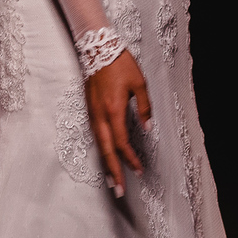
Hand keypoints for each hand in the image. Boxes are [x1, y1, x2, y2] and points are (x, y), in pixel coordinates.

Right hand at [84, 50, 149, 198]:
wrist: (97, 47)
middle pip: (105, 149)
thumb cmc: (119, 63)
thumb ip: (143, 108)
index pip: (121, 142)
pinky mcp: (89, 108)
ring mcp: (92, 112)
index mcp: (113, 109)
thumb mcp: (139, 83)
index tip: (139, 170)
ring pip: (98, 144)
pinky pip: (95, 134)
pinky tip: (105, 155)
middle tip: (119, 190)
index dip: (130, 159)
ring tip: (113, 179)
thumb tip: (147, 128)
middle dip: (113, 171)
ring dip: (106, 162)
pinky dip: (100, 148)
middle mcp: (100, 114)